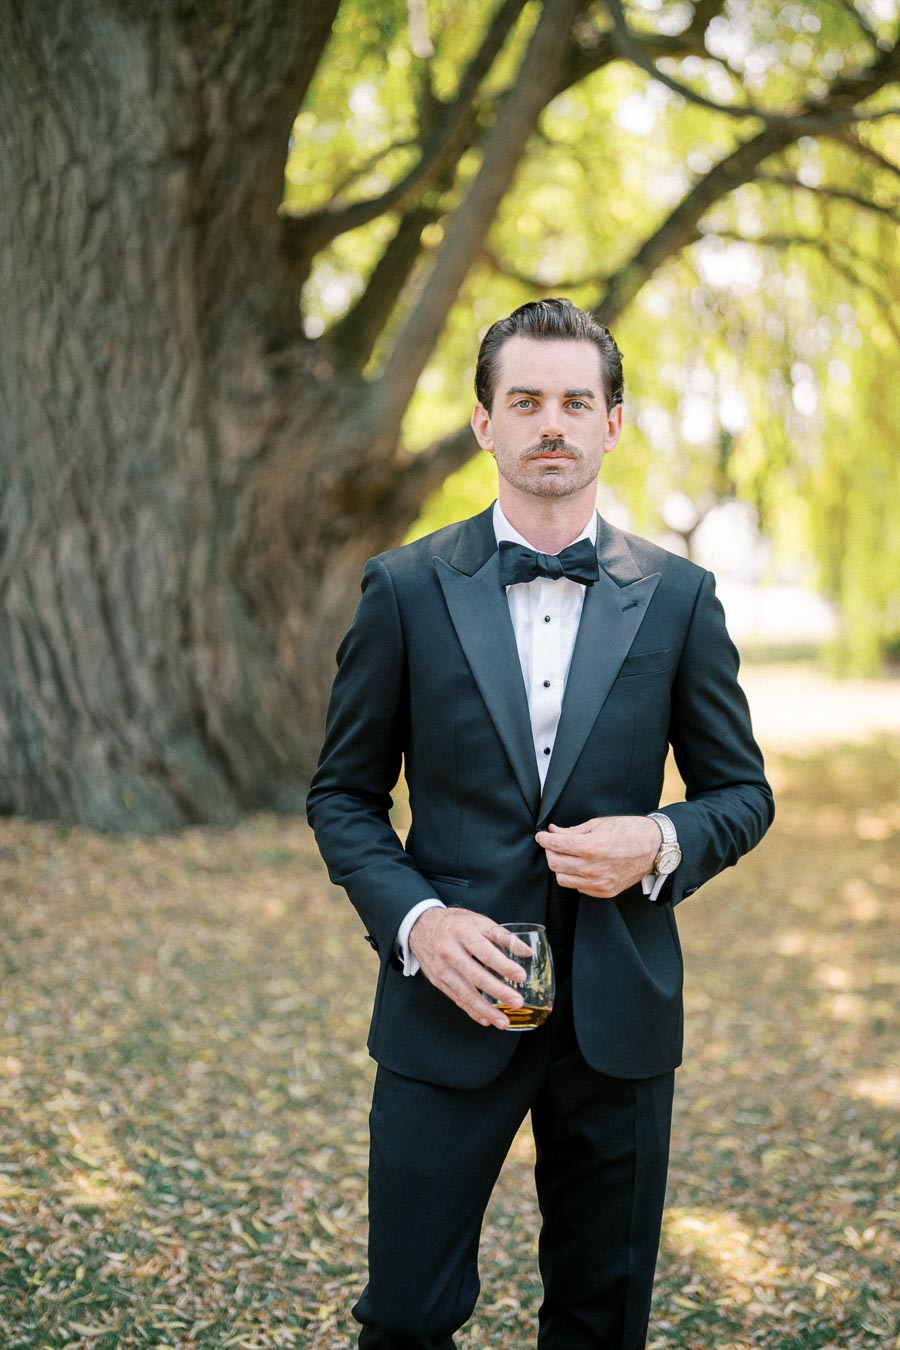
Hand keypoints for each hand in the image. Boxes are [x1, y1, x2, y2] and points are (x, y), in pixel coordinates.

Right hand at [408, 907, 530, 1028]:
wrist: (420, 926)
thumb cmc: (454, 923)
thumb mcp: (477, 920)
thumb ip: (502, 935)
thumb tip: (525, 951)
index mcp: (462, 932)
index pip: (485, 952)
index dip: (504, 965)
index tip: (520, 976)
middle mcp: (449, 951)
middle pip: (475, 975)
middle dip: (498, 991)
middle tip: (517, 1002)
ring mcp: (442, 968)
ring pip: (464, 992)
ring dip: (485, 1009)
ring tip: (503, 1021)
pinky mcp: (437, 980)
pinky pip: (456, 998)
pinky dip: (471, 1010)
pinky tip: (486, 1019)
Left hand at [535, 815, 660, 897]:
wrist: (654, 847)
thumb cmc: (629, 831)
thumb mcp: (599, 824)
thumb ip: (573, 831)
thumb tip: (553, 831)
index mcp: (590, 847)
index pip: (555, 845)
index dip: (544, 839)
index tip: (541, 836)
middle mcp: (593, 868)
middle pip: (555, 864)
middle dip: (550, 852)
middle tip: (553, 844)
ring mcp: (599, 883)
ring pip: (563, 879)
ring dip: (560, 867)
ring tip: (567, 856)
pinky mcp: (605, 892)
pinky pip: (579, 887)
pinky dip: (575, 877)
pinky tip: (582, 866)